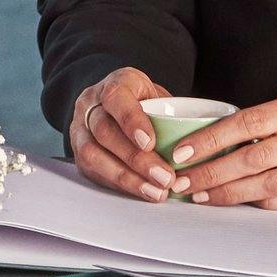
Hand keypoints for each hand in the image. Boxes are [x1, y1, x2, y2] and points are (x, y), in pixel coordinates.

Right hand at [69, 67, 183, 198]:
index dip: (131, 121)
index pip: (116, 98)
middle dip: (136, 159)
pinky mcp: (78, 153)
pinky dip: (119, 184)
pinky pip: (93, 171)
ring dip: (127, 177)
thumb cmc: (144, 102)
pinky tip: (141, 192)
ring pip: (93, 155)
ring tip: (156, 192)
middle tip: (165, 177)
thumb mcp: (159, 95)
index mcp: (114, 84)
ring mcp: (80, 129)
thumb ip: (171, 114)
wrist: (117, 105)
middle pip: (105, 131)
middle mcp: (90, 104)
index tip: (151, 143)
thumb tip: (198, 143)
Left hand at [170, 92, 276, 211]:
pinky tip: (242, 205)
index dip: (212, 139)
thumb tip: (229, 134)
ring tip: (203, 196)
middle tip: (183, 182)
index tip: (184, 151)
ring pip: (267, 185)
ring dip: (230, 193)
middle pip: (253, 157)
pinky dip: (263, 205)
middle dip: (212, 171)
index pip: (248, 122)